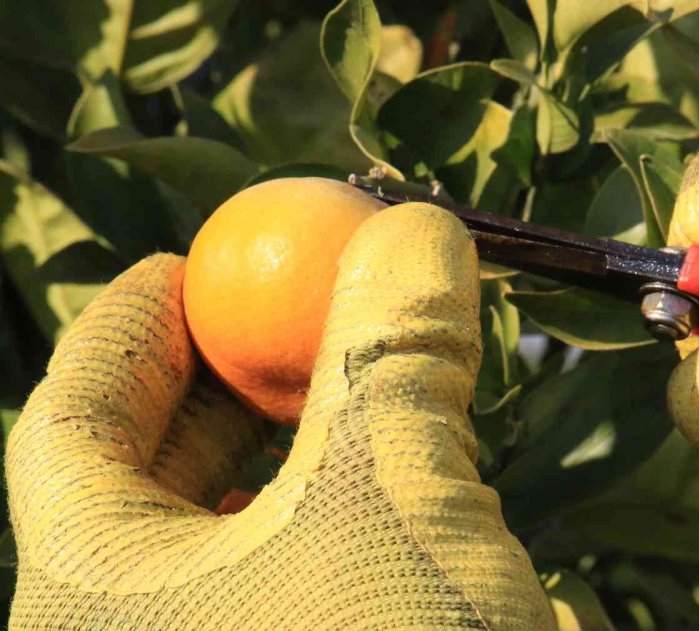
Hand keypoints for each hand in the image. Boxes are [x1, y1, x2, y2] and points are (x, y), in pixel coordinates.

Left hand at [5, 204, 555, 629]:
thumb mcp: (391, 504)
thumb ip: (393, 356)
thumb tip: (416, 225)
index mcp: (93, 597)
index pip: (70, 424)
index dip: (127, 327)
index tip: (182, 261)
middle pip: (155, 471)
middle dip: (229, 374)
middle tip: (290, 303)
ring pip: (245, 522)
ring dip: (307, 436)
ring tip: (364, 369)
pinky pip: (314, 567)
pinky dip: (359, 501)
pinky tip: (417, 466)